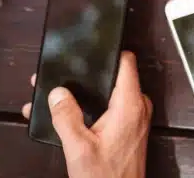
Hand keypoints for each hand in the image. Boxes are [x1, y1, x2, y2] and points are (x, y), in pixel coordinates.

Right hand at [21, 52, 151, 177]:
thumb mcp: (79, 147)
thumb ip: (66, 117)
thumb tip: (57, 93)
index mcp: (129, 105)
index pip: (126, 62)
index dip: (109, 51)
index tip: (92, 46)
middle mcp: (137, 108)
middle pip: (113, 76)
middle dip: (87, 76)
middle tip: (62, 75)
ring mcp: (135, 117)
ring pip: (109, 93)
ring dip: (85, 95)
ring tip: (56, 96)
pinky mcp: (129, 127)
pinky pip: (111, 108)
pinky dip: (91, 108)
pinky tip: (67, 114)